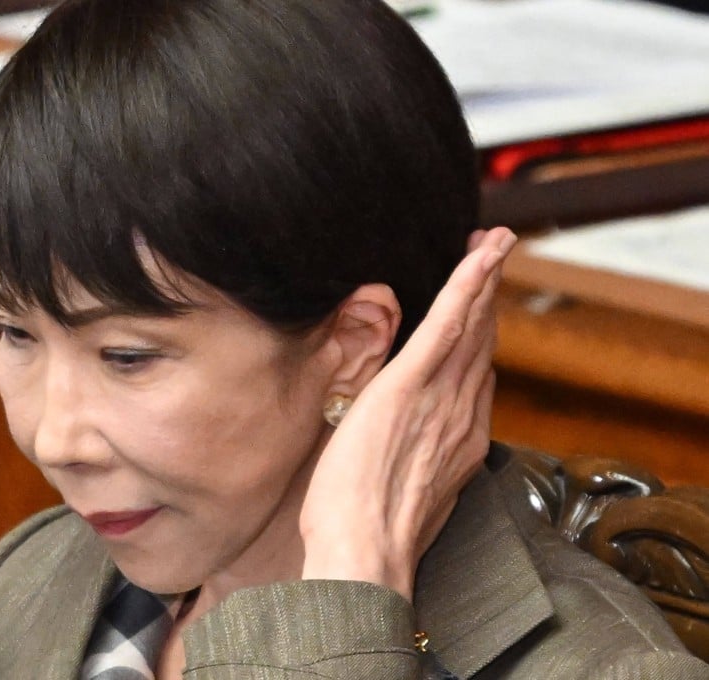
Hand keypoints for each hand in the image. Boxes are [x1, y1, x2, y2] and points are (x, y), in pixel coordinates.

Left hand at [300, 227, 516, 600]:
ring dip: (482, 278)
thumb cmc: (370, 533)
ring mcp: (440, 399)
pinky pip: (445, 327)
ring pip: (471, 326)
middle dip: (487, 294)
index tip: (482, 306)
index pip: (476, 373)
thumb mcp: (404, 489)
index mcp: (459, 438)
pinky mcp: (408, 388)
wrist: (365, 555)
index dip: (481, 332)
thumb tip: (403, 438)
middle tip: (491, 252)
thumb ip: (415, 455)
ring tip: (490, 242)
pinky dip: (466, 287)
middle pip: (481, 342)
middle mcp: (461, 414)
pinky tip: (479, 256)